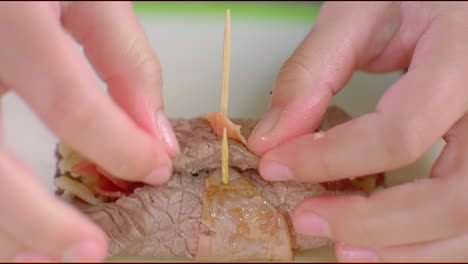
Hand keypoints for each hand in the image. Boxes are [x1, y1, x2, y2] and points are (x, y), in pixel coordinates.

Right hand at [0, 2, 177, 261]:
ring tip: (43, 259)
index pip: (69, 101)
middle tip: (90, 252)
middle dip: (37, 219)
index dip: (118, 144)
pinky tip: (12, 230)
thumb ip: (125, 60)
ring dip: (4, 230)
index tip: (155, 166)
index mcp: (12, 14)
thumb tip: (154, 134)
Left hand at [248, 2, 467, 261]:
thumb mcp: (357, 15)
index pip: (400, 131)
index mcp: (466, 52)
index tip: (277, 165)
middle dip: (374, 222)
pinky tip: (390, 242)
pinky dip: (430, 240)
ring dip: (407, 248)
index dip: (329, 158)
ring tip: (346, 247)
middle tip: (310, 219)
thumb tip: (272, 138)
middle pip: (455, 195)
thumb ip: (311, 73)